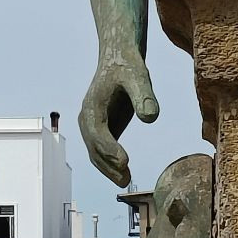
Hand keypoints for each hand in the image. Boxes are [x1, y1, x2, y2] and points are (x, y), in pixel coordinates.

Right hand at [80, 48, 157, 187]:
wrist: (118, 57)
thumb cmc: (128, 65)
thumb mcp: (139, 76)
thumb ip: (145, 96)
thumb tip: (151, 118)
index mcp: (92, 106)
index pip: (98, 132)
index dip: (109, 148)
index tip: (125, 161)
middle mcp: (87, 118)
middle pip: (93, 147)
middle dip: (107, 164)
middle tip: (125, 179)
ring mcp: (92, 125)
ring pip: (95, 153)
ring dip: (108, 168)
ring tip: (126, 180)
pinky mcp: (102, 128)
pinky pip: (102, 150)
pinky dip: (111, 163)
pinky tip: (125, 172)